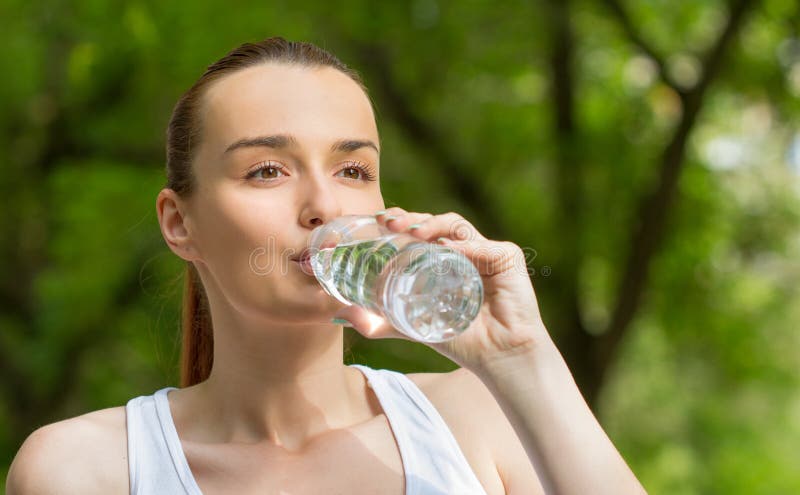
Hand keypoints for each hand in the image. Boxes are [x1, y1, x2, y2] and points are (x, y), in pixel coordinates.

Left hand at [332, 207, 551, 372]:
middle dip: (410, 217)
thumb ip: (379, 322)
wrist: (499, 356)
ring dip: (432, 224)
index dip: (399, 220)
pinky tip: (448, 249)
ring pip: (455, 225)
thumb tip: (340, 315)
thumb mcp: (411, 326)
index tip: (376, 220)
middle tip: (388, 221)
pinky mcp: (506, 256)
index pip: (418, 229)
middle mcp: (462, 248)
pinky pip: (483, 245)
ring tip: (413, 232)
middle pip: (434, 222)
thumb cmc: (460, 338)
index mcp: (442, 258)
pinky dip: (465, 246)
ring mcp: (485, 250)